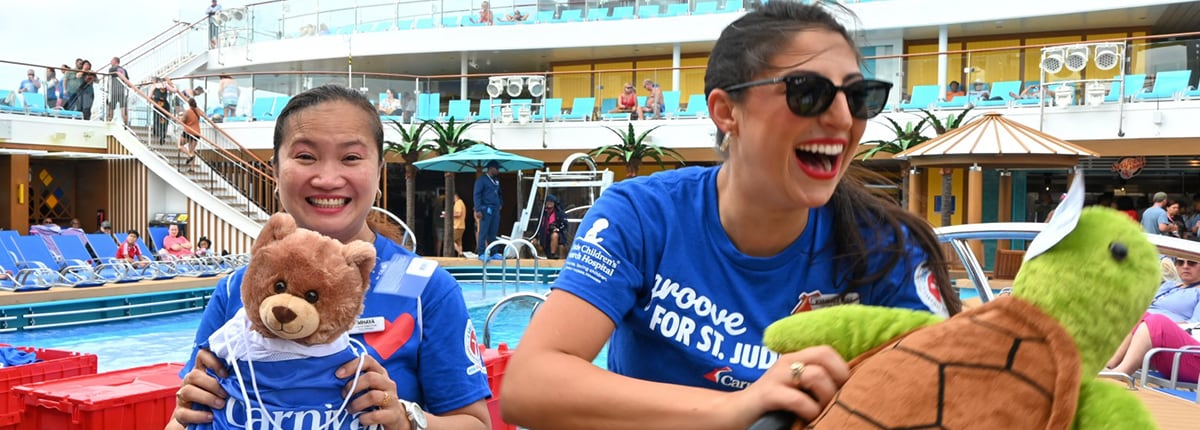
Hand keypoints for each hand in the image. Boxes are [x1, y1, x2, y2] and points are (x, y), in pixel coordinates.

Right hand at [173, 349, 228, 425]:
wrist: (200, 418)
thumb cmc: (216, 398)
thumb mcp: (222, 386)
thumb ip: (227, 380)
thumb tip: (242, 378)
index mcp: (201, 371)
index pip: (202, 355)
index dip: (213, 361)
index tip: (226, 374)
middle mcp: (190, 381)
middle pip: (194, 375)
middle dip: (213, 384)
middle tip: (225, 394)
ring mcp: (182, 396)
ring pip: (187, 391)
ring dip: (207, 398)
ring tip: (221, 404)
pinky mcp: (180, 413)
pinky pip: (184, 413)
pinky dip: (198, 415)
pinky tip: (210, 417)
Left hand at [338, 354, 408, 428]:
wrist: (394, 417)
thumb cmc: (375, 399)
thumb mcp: (368, 386)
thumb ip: (356, 380)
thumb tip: (332, 378)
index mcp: (380, 373)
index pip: (368, 361)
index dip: (352, 365)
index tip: (338, 374)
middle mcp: (387, 383)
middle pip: (371, 378)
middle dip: (353, 386)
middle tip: (343, 395)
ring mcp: (392, 398)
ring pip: (373, 396)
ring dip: (357, 403)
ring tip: (350, 409)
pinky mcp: (393, 414)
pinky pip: (377, 415)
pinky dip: (365, 418)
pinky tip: (360, 419)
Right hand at [730, 346, 848, 427]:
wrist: (732, 413)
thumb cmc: (769, 405)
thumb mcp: (794, 389)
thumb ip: (813, 383)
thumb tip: (846, 389)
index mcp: (795, 359)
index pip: (827, 351)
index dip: (843, 368)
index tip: (846, 389)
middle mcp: (786, 363)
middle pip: (824, 356)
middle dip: (838, 378)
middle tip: (836, 400)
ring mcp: (776, 377)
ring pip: (815, 375)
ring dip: (825, 397)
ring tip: (821, 411)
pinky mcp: (767, 394)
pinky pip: (797, 398)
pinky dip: (809, 410)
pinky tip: (807, 417)